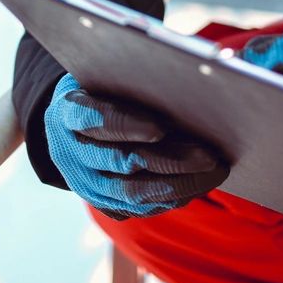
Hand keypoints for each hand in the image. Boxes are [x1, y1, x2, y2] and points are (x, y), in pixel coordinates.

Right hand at [43, 73, 228, 218]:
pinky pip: (142, 208)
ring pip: (133, 194)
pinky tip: (200, 182)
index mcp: (68, 113)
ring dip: (179, 185)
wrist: (74, 128)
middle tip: (208, 156)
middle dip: (169, 161)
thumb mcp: (107, 74)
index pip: (94, 119)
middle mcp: (71, 153)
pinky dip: (173, 196)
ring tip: (215, 171)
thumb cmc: (102, 90)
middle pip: (120, 162)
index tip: (160, 128)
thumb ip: (135, 75)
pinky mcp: (105, 204)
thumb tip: (188, 79)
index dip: (126, 125)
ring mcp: (85, 184)